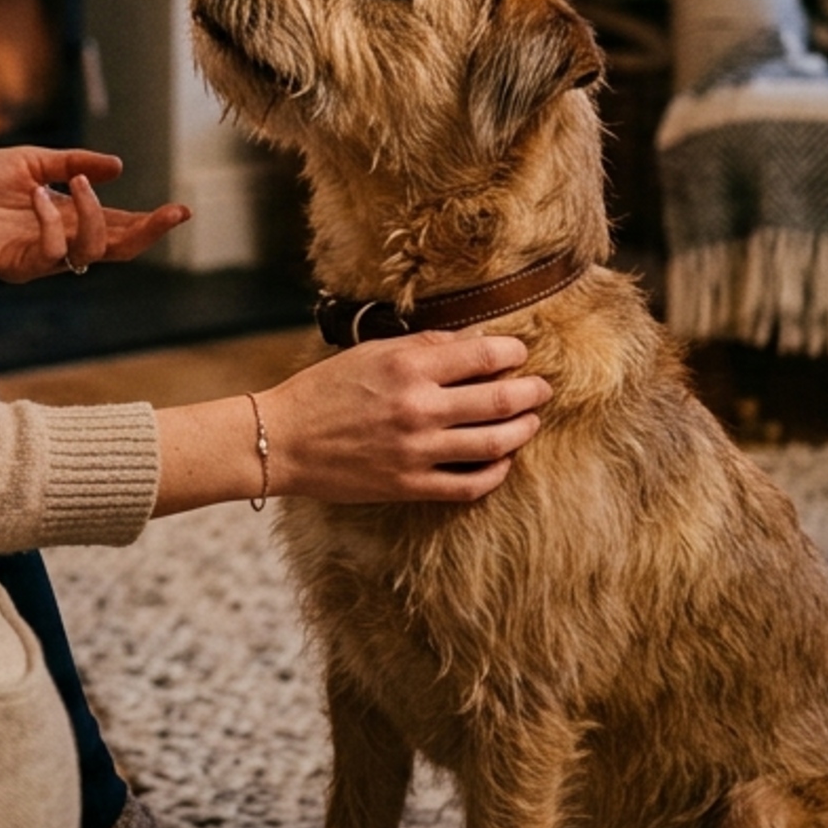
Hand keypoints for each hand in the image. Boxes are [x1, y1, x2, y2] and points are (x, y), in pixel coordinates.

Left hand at [0, 147, 190, 282]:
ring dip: (93, 217)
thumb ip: (73, 165)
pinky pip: (50, 253)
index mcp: (67, 218)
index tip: (181, 209)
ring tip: (77, 183)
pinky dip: (52, 221)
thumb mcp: (32, 162)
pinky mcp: (14, 267)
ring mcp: (38, 259)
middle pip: (116, 250)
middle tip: (171, 213)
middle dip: (147, 234)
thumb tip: (117, 167)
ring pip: (90, 255)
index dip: (149, 222)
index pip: (117, 227)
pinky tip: (38, 196)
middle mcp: (59, 242)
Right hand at [261, 330, 548, 503]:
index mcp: (408, 368)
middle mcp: (419, 408)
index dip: (512, 353)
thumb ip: (423, 347)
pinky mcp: (410, 485)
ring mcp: (417, 451)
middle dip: (532, 393)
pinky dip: (495, 473)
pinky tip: (501, 462)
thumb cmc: (324, 390)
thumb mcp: (370, 352)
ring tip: (530, 422)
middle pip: (500, 401)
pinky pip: (470, 485)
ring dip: (522, 431)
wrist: (283, 440)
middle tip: (543, 389)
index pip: (484, 355)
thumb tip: (472, 342)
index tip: (519, 355)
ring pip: (494, 444)